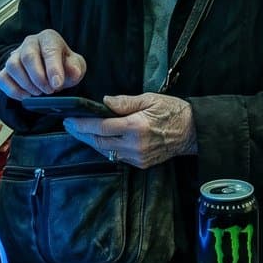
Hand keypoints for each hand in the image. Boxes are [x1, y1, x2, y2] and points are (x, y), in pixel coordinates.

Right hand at [0, 30, 86, 99]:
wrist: (51, 73)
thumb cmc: (63, 66)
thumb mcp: (75, 65)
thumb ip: (76, 67)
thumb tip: (74, 72)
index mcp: (48, 38)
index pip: (49, 50)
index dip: (53, 68)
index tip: (57, 84)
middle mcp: (30, 43)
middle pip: (28, 57)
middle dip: (39, 78)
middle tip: (49, 90)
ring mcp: (15, 55)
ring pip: (12, 66)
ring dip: (26, 84)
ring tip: (38, 92)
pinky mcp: (6, 70)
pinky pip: (2, 78)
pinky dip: (13, 90)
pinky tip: (26, 96)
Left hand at [64, 93, 196, 168]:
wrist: (193, 131)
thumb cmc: (173, 111)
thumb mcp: (150, 99)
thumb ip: (125, 102)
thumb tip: (105, 102)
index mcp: (136, 127)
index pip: (101, 127)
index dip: (83, 125)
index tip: (70, 121)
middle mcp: (135, 145)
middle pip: (100, 142)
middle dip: (82, 134)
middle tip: (69, 127)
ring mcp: (138, 157)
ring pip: (107, 151)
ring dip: (92, 142)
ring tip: (80, 132)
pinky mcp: (141, 163)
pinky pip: (117, 156)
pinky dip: (106, 148)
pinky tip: (99, 140)